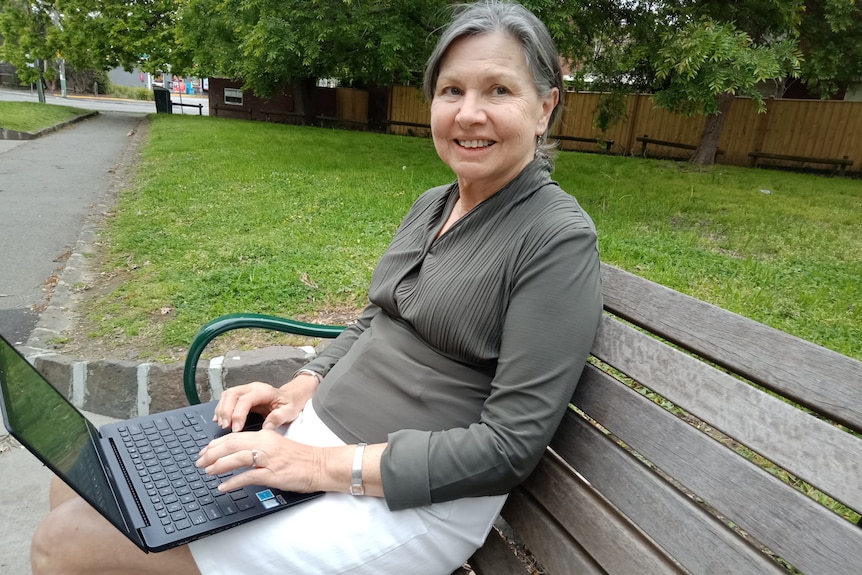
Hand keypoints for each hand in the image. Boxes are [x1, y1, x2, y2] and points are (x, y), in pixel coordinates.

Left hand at [196, 430, 321, 493]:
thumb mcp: (277, 446)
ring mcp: (268, 458)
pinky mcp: (272, 473)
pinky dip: (232, 482)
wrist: (321, 465)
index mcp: (265, 435)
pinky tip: (223, 486)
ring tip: (206, 471)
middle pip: (231, 445)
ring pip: (236, 458)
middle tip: (199, 461)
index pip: (234, 437)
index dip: (216, 444)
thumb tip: (239, 455)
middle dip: (211, 453)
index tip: (205, 450)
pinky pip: (247, 476)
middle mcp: (265, 444)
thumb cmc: (301, 458)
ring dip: (218, 465)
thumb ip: (259, 448)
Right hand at [214, 374, 318, 431]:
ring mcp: (246, 390)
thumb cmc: (290, 404)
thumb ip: (279, 418)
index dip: (238, 414)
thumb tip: (266, 427)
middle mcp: (253, 388)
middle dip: (226, 412)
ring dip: (222, 410)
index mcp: (264, 391)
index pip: (245, 400)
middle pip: (232, 394)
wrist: (291, 397)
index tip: (236, 429)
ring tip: (223, 425)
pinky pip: (226, 398)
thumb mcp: (290, 411)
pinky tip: (219, 419)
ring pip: (227, 395)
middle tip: (226, 427)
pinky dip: (221, 408)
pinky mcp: (241, 395)